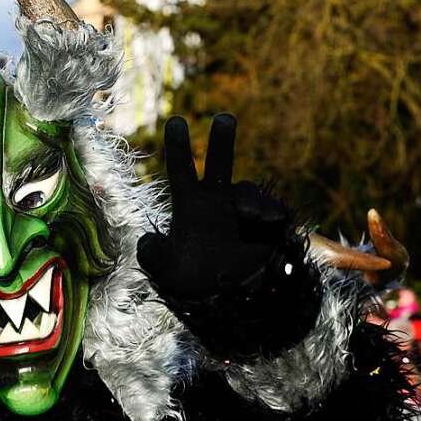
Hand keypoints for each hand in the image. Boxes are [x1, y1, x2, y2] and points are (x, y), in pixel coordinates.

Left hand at [137, 114, 288, 298]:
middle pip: (220, 163)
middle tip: (224, 117)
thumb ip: (152, 255)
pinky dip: (271, 214)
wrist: (228, 303)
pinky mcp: (269, 226)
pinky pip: (273, 212)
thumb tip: (147, 241)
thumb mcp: (166, 270)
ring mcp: (244, 212)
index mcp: (191, 205)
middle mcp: (218, 201)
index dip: (179, 147)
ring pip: (248, 192)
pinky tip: (270, 223)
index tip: (176, 121)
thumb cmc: (194, 282)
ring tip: (251, 217)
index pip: (182, 171)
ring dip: (251, 202)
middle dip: (223, 140)